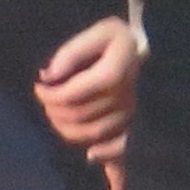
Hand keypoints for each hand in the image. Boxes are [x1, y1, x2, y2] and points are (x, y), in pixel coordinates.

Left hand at [35, 17, 140, 153]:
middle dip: (54, 109)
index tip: (39, 85)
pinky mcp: (137, 128)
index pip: (73, 95)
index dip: (50, 94)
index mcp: (115, 74)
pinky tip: (92, 155)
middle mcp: (126, 98)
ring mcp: (133, 116)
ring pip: (92, 134)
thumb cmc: (120, 42)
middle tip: (45, 98)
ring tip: (56, 115)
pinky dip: (106, 156)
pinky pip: (122, 149)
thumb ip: (73, 51)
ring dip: (66, 128)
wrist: (150, 50)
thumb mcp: (100, 33)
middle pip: (79, 116)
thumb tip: (48, 75)